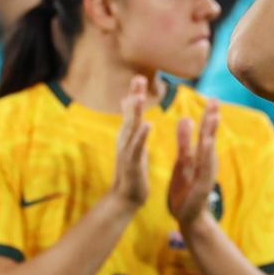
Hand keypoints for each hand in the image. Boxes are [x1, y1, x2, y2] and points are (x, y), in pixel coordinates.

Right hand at [111, 76, 150, 206]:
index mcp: (129, 136)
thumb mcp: (133, 145)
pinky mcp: (132, 163)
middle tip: (138, 77)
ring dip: (136, 111)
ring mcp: (127, 151)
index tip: (140, 77)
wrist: (126, 197)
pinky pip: (137, 147)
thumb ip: (132, 127)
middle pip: (131, 114)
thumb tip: (131, 111)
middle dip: (134, 95)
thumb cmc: (132, 171)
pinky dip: (141, 135)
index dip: (134, 94)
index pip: (132, 111)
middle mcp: (126, 140)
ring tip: (140, 96)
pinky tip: (148, 125)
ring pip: (132, 128)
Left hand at [168, 99, 219, 228]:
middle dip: (212, 118)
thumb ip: (185, 140)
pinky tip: (206, 142)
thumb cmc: (186, 189)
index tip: (212, 98)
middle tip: (215, 100)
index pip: (206, 131)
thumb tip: (185, 117)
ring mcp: (206, 173)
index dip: (208, 115)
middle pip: (210, 136)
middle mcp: (207, 162)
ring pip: (210, 149)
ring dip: (211, 133)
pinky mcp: (203, 184)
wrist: (187, 217)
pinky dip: (206, 154)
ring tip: (214, 116)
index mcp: (200, 155)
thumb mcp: (183, 161)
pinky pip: (205, 167)